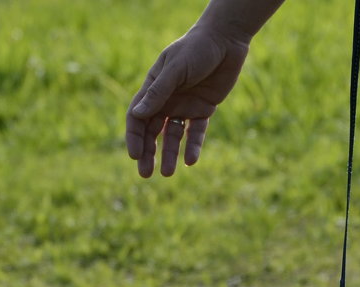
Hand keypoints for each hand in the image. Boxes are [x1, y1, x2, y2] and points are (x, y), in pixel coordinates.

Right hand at [125, 26, 250, 177]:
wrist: (225, 40)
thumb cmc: (196, 49)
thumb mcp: (175, 69)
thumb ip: (158, 92)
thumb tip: (137, 115)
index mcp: (153, 88)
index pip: (137, 117)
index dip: (134, 137)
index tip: (134, 155)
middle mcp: (166, 99)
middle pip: (152, 131)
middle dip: (148, 153)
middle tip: (146, 174)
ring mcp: (185, 106)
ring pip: (173, 136)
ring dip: (169, 154)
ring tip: (168, 174)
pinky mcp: (204, 109)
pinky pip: (196, 132)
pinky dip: (193, 146)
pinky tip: (191, 161)